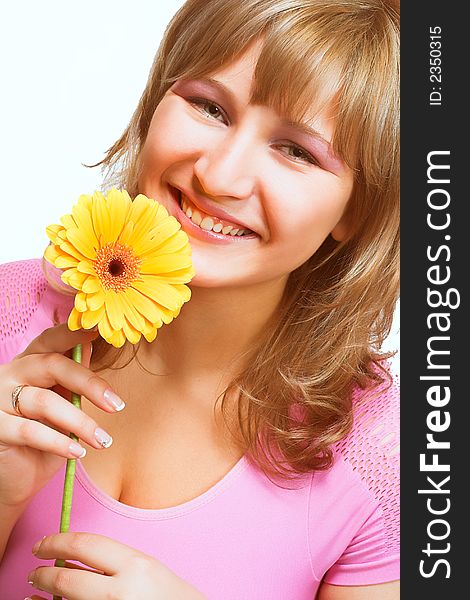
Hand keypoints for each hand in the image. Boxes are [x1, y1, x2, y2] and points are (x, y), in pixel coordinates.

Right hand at [0, 324, 124, 507]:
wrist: (18, 475)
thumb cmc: (46, 433)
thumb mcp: (65, 400)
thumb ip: (75, 375)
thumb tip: (94, 343)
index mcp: (31, 361)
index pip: (51, 340)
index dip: (73, 333)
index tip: (98, 330)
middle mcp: (12, 373)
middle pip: (52, 365)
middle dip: (89, 384)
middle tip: (116, 405)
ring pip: (44, 401)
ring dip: (80, 422)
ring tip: (102, 440)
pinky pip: (30, 431)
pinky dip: (59, 442)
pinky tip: (78, 452)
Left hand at [27, 531, 207, 598]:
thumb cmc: (169, 596)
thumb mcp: (146, 568)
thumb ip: (113, 562)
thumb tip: (71, 557)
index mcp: (134, 565)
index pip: (84, 545)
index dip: (56, 541)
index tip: (42, 544)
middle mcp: (120, 591)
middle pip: (66, 577)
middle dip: (42, 572)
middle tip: (34, 570)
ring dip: (43, 594)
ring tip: (35, 590)